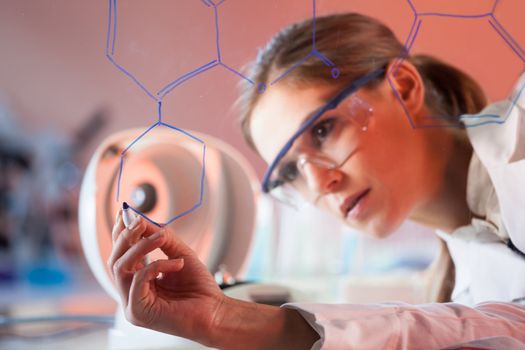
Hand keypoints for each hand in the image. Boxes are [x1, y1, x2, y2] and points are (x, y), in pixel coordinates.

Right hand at [107, 210, 224, 345]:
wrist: (214, 311)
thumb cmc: (199, 287)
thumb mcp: (180, 254)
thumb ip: (160, 238)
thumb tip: (140, 220)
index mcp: (138, 280)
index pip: (121, 254)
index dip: (120, 233)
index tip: (124, 213)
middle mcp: (131, 292)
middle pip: (114, 260)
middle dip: (126, 237)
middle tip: (140, 222)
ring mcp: (131, 303)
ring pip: (120, 268)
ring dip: (142, 247)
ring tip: (162, 237)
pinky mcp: (137, 312)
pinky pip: (138, 280)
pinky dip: (157, 266)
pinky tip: (177, 264)